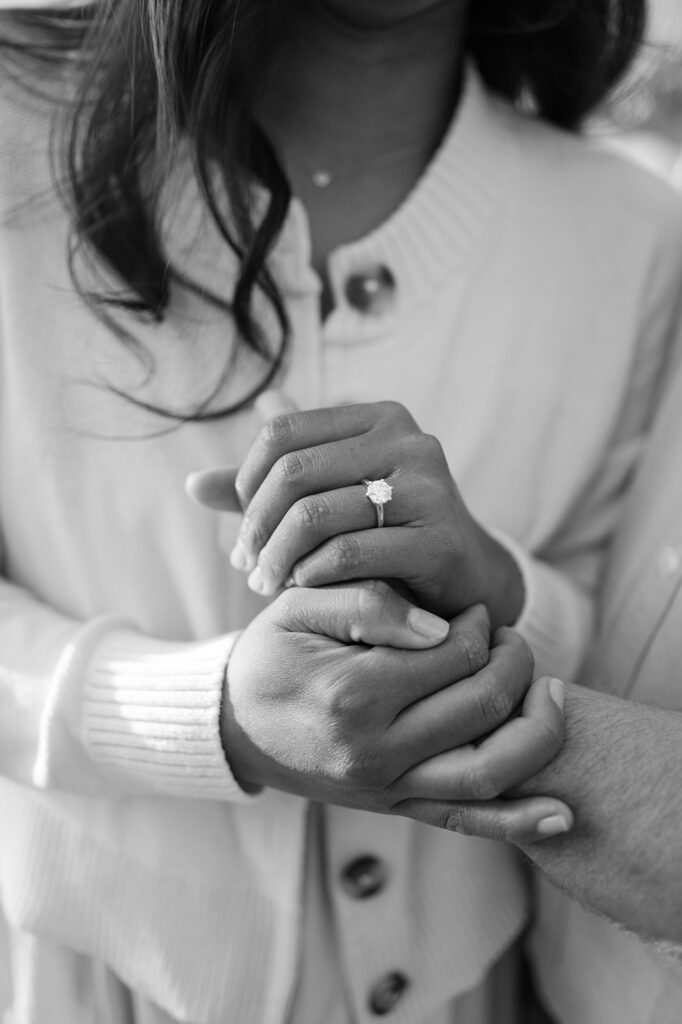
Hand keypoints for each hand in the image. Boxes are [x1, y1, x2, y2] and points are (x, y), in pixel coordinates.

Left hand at [188, 396, 522, 627]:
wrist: (467, 578)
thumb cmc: (386, 534)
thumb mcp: (328, 501)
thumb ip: (267, 491)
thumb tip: (192, 484)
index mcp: (378, 418)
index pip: (281, 432)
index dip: (245, 480)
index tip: (242, 525)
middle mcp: (409, 440)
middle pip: (293, 472)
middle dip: (256, 525)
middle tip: (246, 564)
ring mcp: (430, 487)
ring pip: (316, 515)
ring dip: (276, 557)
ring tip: (265, 584)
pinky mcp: (439, 539)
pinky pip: (348, 553)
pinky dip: (311, 574)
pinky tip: (303, 589)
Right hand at [222, 583, 570, 839]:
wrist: (234, 724)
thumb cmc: (270, 656)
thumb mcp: (300, 607)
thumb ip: (370, 603)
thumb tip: (442, 628)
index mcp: (352, 691)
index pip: (454, 653)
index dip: (478, 626)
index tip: (474, 614)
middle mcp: (374, 749)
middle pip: (483, 704)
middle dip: (515, 662)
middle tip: (509, 639)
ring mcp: (386, 787)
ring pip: (489, 771)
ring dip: (538, 729)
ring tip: (549, 691)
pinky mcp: (393, 808)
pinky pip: (466, 822)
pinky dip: (518, 821)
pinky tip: (561, 814)